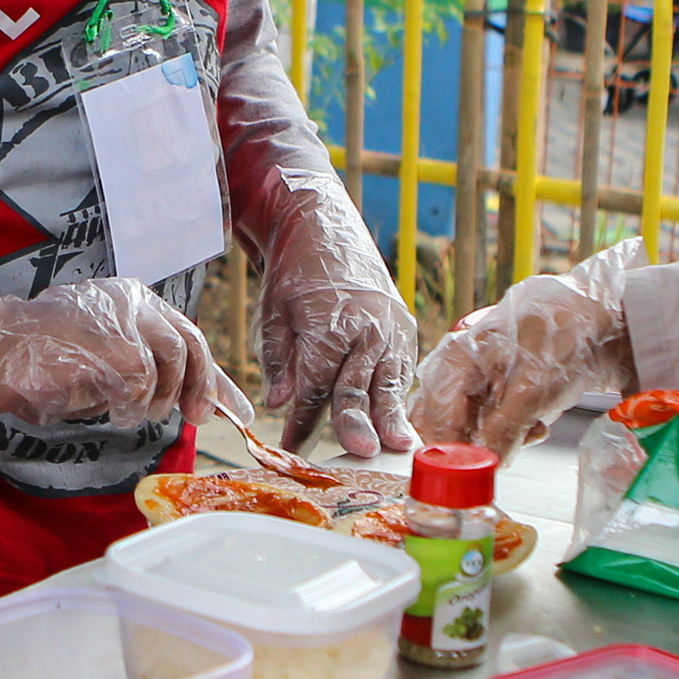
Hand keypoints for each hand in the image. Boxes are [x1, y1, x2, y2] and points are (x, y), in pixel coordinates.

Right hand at [0, 261, 253, 439]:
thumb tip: (194, 399)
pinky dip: (124, 407)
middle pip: (190, 347)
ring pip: (168, 369)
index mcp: (131, 299)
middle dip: (198, 388)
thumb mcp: (101, 356)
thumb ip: (143, 367)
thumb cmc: (39, 358)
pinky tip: (102, 406)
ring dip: (151, 401)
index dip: (215, 376)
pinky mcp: (114, 347)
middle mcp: (133, 301)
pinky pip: (139, 389)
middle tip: (194, 419)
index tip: (237, 409)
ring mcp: (125, 320)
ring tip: (121, 408)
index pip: (188, 335)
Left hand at [245, 177, 417, 454]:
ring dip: (392, 415)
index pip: (315, 386)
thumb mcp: (274, 313)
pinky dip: (398, 392)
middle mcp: (364, 328)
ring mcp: (389, 327)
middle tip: (361, 452)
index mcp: (328, 325)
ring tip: (400, 445)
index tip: (293, 447)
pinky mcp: (404, 326)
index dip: (303, 421)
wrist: (323, 226)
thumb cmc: (294, 272)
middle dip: (357, 422)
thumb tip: (279, 402)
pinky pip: (400, 367)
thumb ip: (278, 360)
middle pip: (356, 386)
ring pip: (388, 380)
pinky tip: (399, 420)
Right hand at [409, 238, 645, 455]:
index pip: (436, 418)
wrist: (600, 321)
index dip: (454, 450)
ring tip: (532, 431)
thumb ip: (505, 428)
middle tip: (509, 450)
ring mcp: (475, 382)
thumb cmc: (563, 338)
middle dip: (476, 446)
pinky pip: (488, 425)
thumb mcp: (533, 388)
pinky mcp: (495, 392)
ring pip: (468, 430)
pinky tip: (536, 425)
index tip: (480, 471)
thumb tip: (488, 465)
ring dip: (498, 441)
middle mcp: (457, 371)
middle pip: (444, 426)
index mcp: (456, 359)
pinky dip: (510, 433)